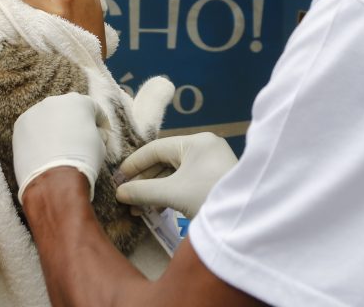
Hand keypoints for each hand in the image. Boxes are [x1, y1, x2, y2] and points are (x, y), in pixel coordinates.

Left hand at [13, 93, 108, 202]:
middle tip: (78, 139)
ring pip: (48, 118)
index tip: (102, 133)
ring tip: (58, 148)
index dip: (100, 122)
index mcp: (80, 101)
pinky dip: (38, 136)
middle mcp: (56, 101)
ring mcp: (35, 111)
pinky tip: (44, 152)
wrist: (55, 179)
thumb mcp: (100, 145)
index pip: (94, 109)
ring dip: (54, 128)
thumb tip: (96, 133)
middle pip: (68, 110)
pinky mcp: (20, 124)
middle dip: (74, 122)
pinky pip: (33, 128)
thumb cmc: (83, 161)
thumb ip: (97, 133)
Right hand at [116, 133, 237, 217]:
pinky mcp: (214, 181)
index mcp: (196, 142)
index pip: (156, 149)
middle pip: (165, 162)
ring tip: (136, 210)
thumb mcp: (172, 193)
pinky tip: (155, 210)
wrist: (246, 221)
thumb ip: (142, 191)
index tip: (117, 179)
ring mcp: (211, 165)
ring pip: (174, 175)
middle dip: (144, 182)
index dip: (134, 164)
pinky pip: (185, 184)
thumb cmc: (208, 197)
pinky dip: (169, 195)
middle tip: (125, 197)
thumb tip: (120, 192)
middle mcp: (204, 148)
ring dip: (154, 192)